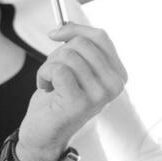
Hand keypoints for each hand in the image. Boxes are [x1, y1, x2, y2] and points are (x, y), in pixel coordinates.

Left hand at [16, 23, 126, 160]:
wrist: (44, 134)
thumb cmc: (57, 100)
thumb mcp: (72, 67)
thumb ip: (77, 46)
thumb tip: (64, 27)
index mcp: (117, 74)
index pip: (101, 37)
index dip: (75, 30)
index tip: (55, 34)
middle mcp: (114, 85)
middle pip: (82, 44)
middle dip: (57, 54)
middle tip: (53, 74)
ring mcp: (100, 94)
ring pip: (68, 56)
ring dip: (48, 67)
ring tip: (50, 84)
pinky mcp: (80, 102)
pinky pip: (58, 69)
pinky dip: (44, 75)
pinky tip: (46, 89)